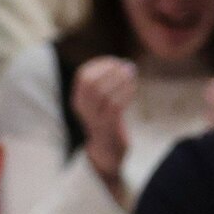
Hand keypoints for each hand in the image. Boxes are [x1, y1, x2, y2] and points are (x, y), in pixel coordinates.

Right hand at [71, 56, 136, 187]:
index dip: (100, 64)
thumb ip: (108, 85)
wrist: (107, 152)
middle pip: (91, 82)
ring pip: (103, 93)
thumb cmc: (108, 122)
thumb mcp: (102, 102)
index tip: (116, 61)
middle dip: (110, 70)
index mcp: (79, 100)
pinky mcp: (107, 127)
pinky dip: (125, 93)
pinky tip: (134, 88)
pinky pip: (115, 106)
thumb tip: (126, 66)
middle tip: (127, 66)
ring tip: (132, 74)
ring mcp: (94, 119)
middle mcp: (83, 109)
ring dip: (120, 80)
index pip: (83, 75)